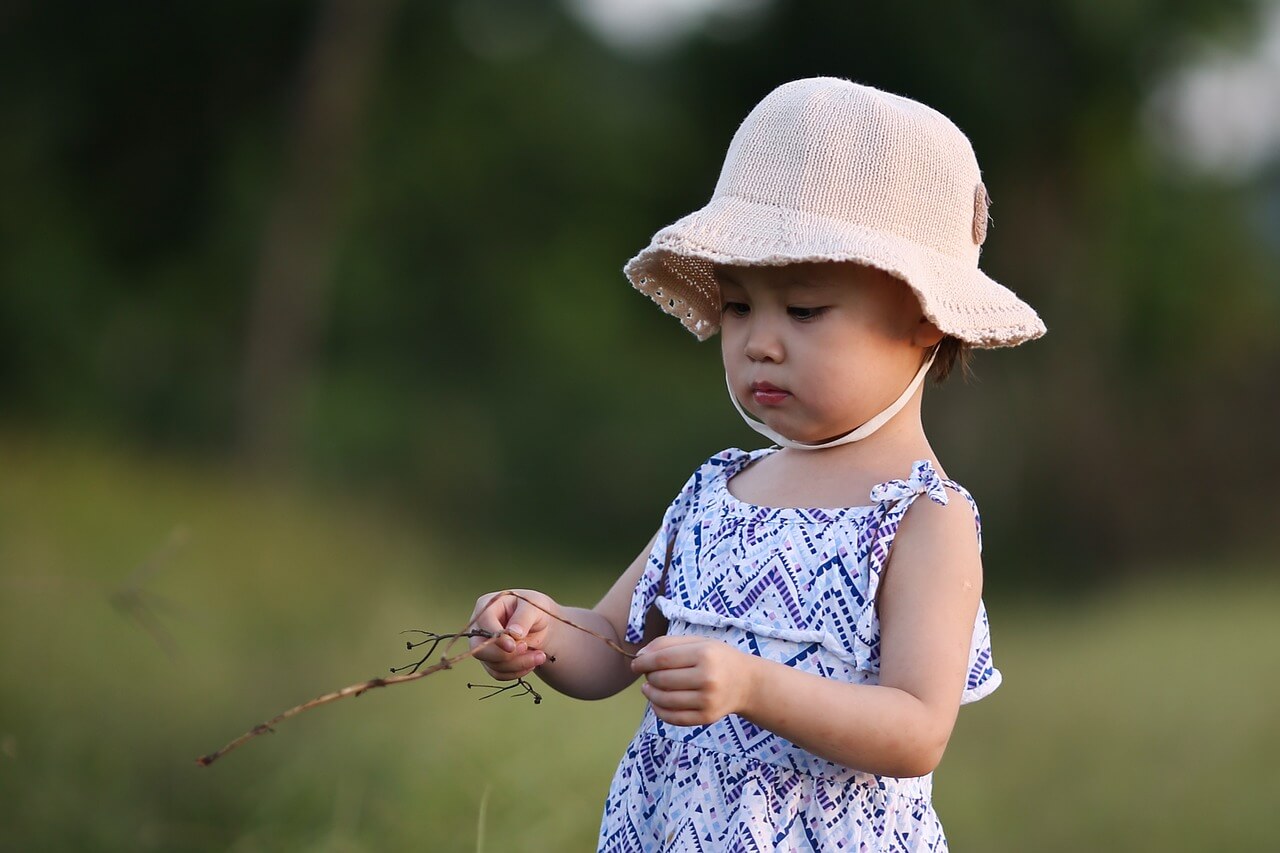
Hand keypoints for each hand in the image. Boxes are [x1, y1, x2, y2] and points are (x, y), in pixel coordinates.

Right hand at [469, 589, 557, 680]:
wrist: (540, 624)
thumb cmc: (534, 609)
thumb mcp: (534, 606)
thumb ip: (523, 617)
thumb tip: (514, 632)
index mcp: (486, 606)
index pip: (484, 623)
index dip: (497, 637)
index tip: (513, 646)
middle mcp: (479, 627)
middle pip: (480, 649)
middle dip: (506, 655)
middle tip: (527, 648)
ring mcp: (483, 646)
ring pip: (492, 664)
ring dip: (517, 665)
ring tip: (539, 656)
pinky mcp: (490, 661)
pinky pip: (498, 674)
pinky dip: (517, 672)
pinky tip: (532, 663)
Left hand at [630, 635, 755, 726]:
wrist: (746, 683)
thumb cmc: (717, 658)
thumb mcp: (698, 642)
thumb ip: (668, 644)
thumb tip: (640, 656)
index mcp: (705, 655)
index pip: (662, 659)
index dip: (643, 662)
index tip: (635, 664)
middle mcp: (707, 679)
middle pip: (661, 680)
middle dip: (648, 677)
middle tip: (648, 674)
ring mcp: (707, 701)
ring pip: (664, 700)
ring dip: (650, 694)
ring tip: (649, 688)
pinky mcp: (706, 718)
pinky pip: (673, 718)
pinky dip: (659, 711)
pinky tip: (657, 702)